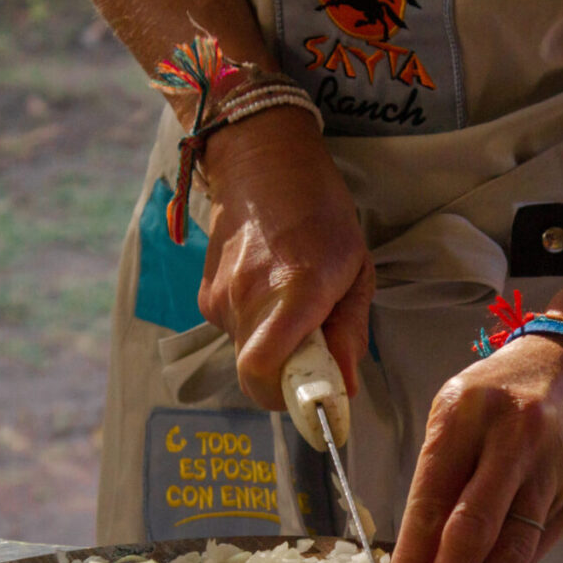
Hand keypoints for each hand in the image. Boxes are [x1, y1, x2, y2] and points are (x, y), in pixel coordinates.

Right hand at [197, 106, 373, 408]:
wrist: (263, 163)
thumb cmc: (320, 211)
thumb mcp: (355, 268)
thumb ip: (349, 331)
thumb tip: (343, 386)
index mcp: (295, 291)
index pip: (264, 374)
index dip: (288, 399)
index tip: (318, 399)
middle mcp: (249, 299)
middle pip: (257, 376)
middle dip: (289, 379)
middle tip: (317, 353)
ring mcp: (220, 297)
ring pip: (247, 355)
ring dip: (276, 348)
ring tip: (298, 305)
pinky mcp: (206, 295)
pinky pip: (235, 333)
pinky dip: (258, 328)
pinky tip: (273, 290)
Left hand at [386, 334, 562, 562]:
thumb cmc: (505, 389)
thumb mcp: (458, 409)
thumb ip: (438, 473)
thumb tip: (415, 554)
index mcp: (465, 412)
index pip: (430, 501)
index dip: (411, 560)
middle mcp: (511, 437)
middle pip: (471, 533)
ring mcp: (552, 466)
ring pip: (510, 550)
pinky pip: (539, 547)